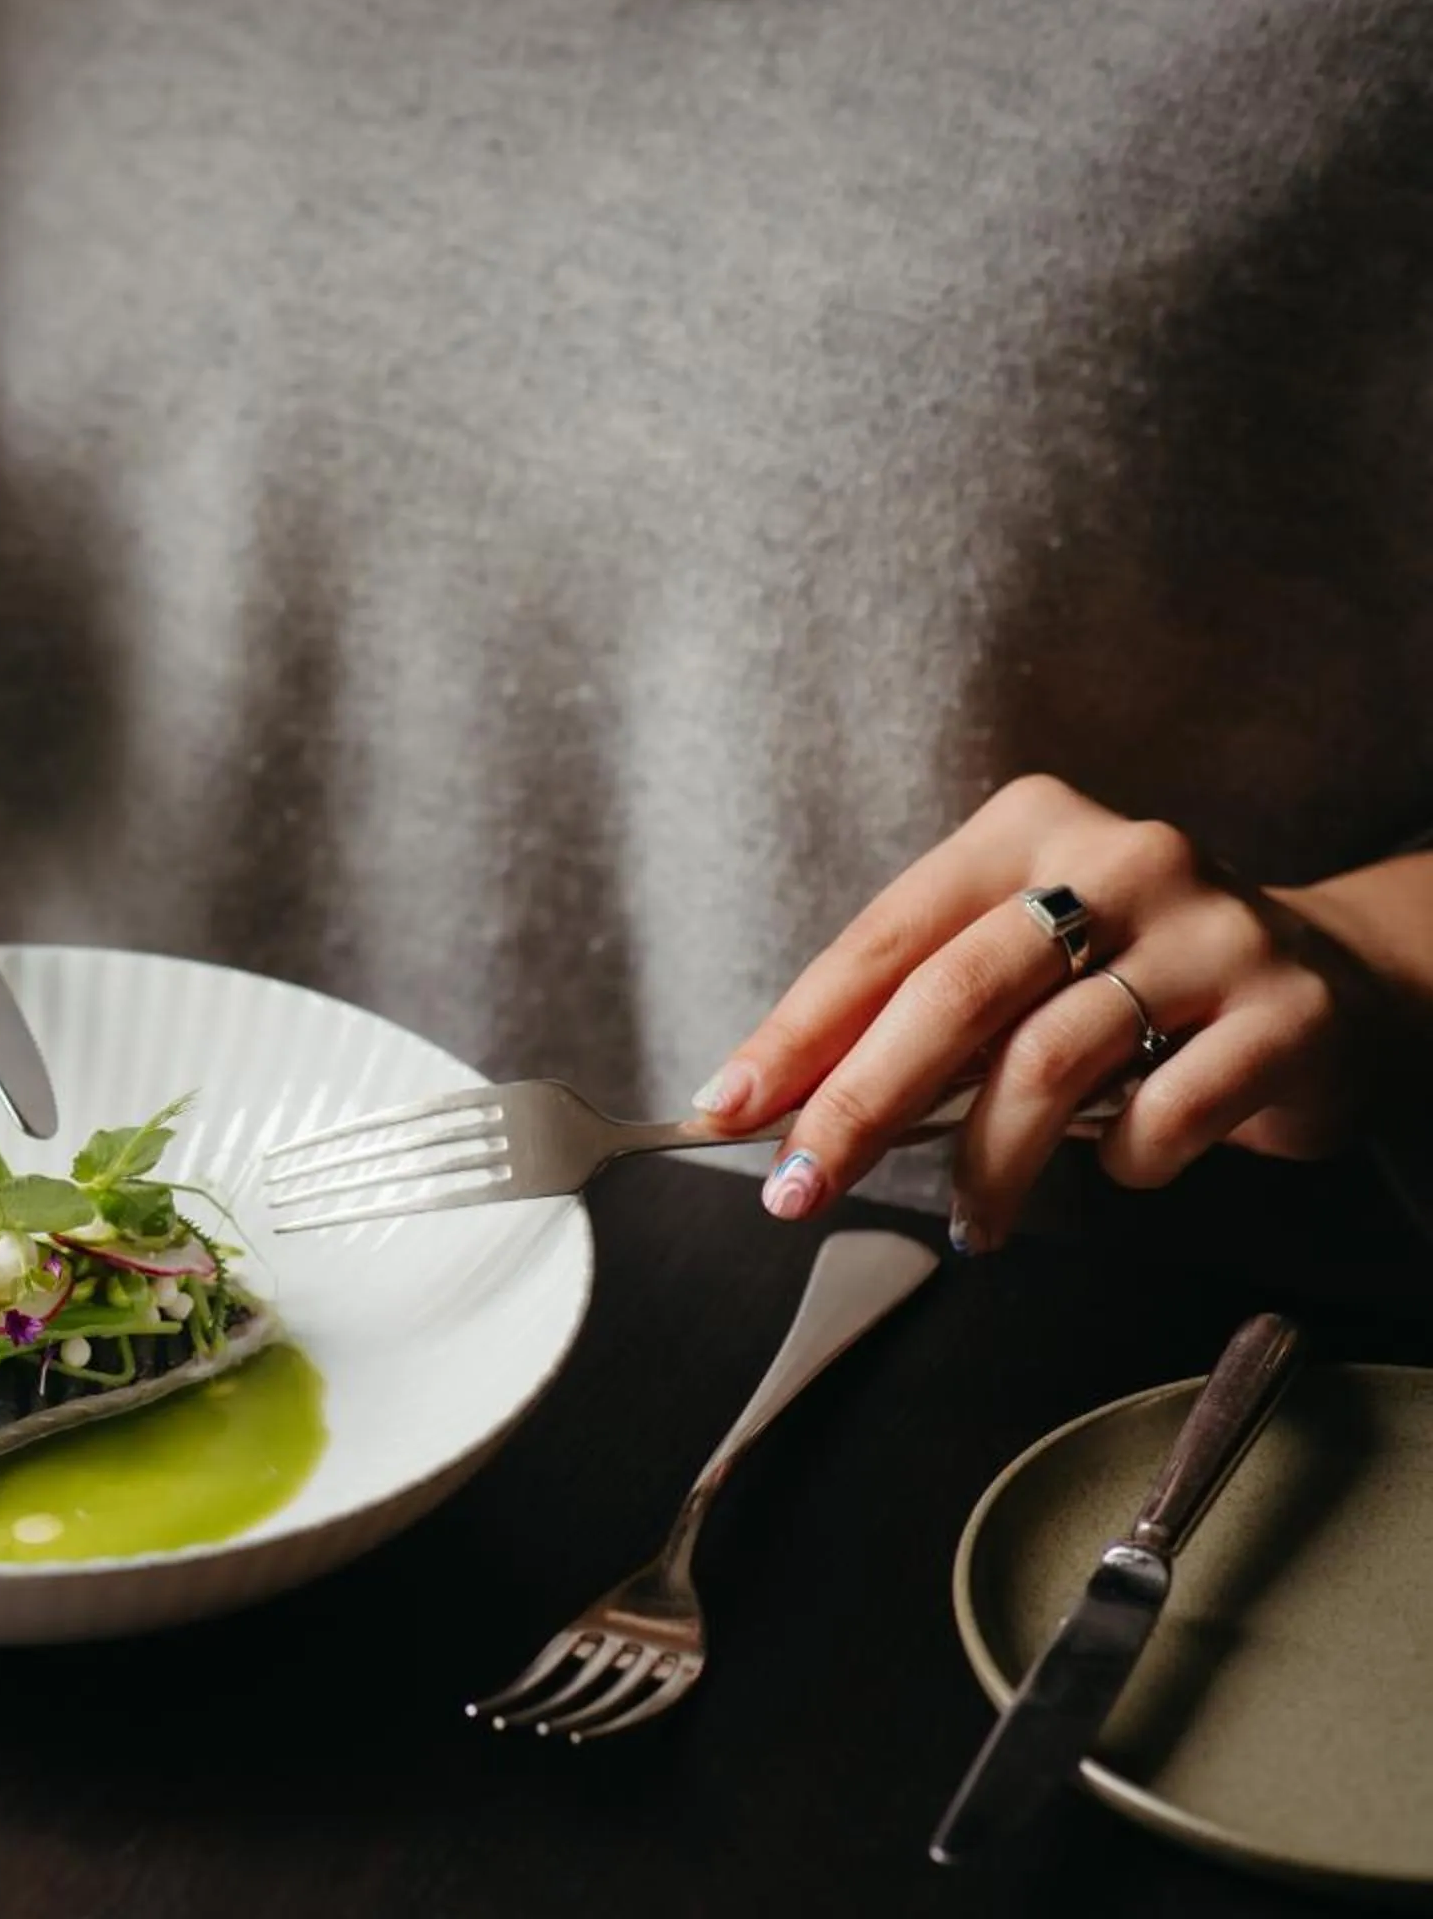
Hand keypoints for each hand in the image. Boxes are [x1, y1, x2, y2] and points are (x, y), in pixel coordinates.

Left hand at [698, 774, 1390, 1249]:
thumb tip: (771, 1105)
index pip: (883, 940)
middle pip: (954, 993)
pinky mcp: (1287, 1010)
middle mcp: (1119, 859)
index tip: (726, 1112)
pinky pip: (1168, 1110)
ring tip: (972, 1226)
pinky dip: (1124, 1160)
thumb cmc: (1130, 985)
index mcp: (1024, 830)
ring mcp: (1212, 929)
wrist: (1330, 986)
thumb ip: (914, 1016)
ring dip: (989, 1165)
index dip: (797, 1034)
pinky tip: (1117, 1169)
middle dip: (860, 1104)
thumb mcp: (1017, 972)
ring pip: (1052, 1058)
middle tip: (802, 1188)